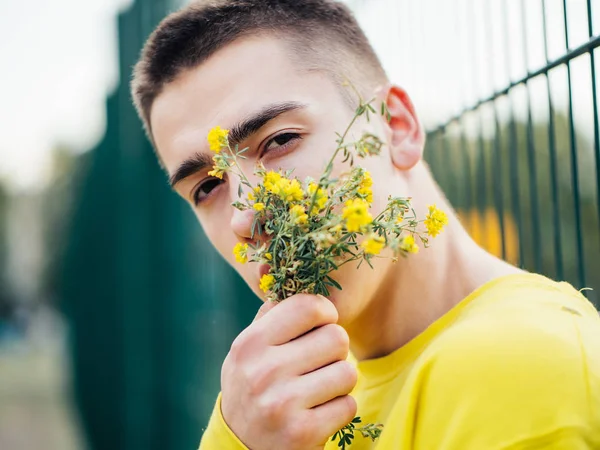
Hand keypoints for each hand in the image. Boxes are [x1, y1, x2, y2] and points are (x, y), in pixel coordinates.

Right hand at [220, 294, 357, 449]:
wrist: (242, 448)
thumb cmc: (252, 386)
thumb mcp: (248, 350)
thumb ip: (270, 315)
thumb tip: (281, 273)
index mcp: (250, 344)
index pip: (309, 306)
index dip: (325, 312)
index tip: (322, 324)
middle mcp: (263, 372)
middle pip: (336, 337)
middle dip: (335, 349)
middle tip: (320, 362)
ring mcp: (282, 404)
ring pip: (348, 371)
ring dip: (339, 380)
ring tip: (319, 387)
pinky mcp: (303, 433)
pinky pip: (349, 405)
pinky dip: (340, 408)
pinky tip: (319, 412)